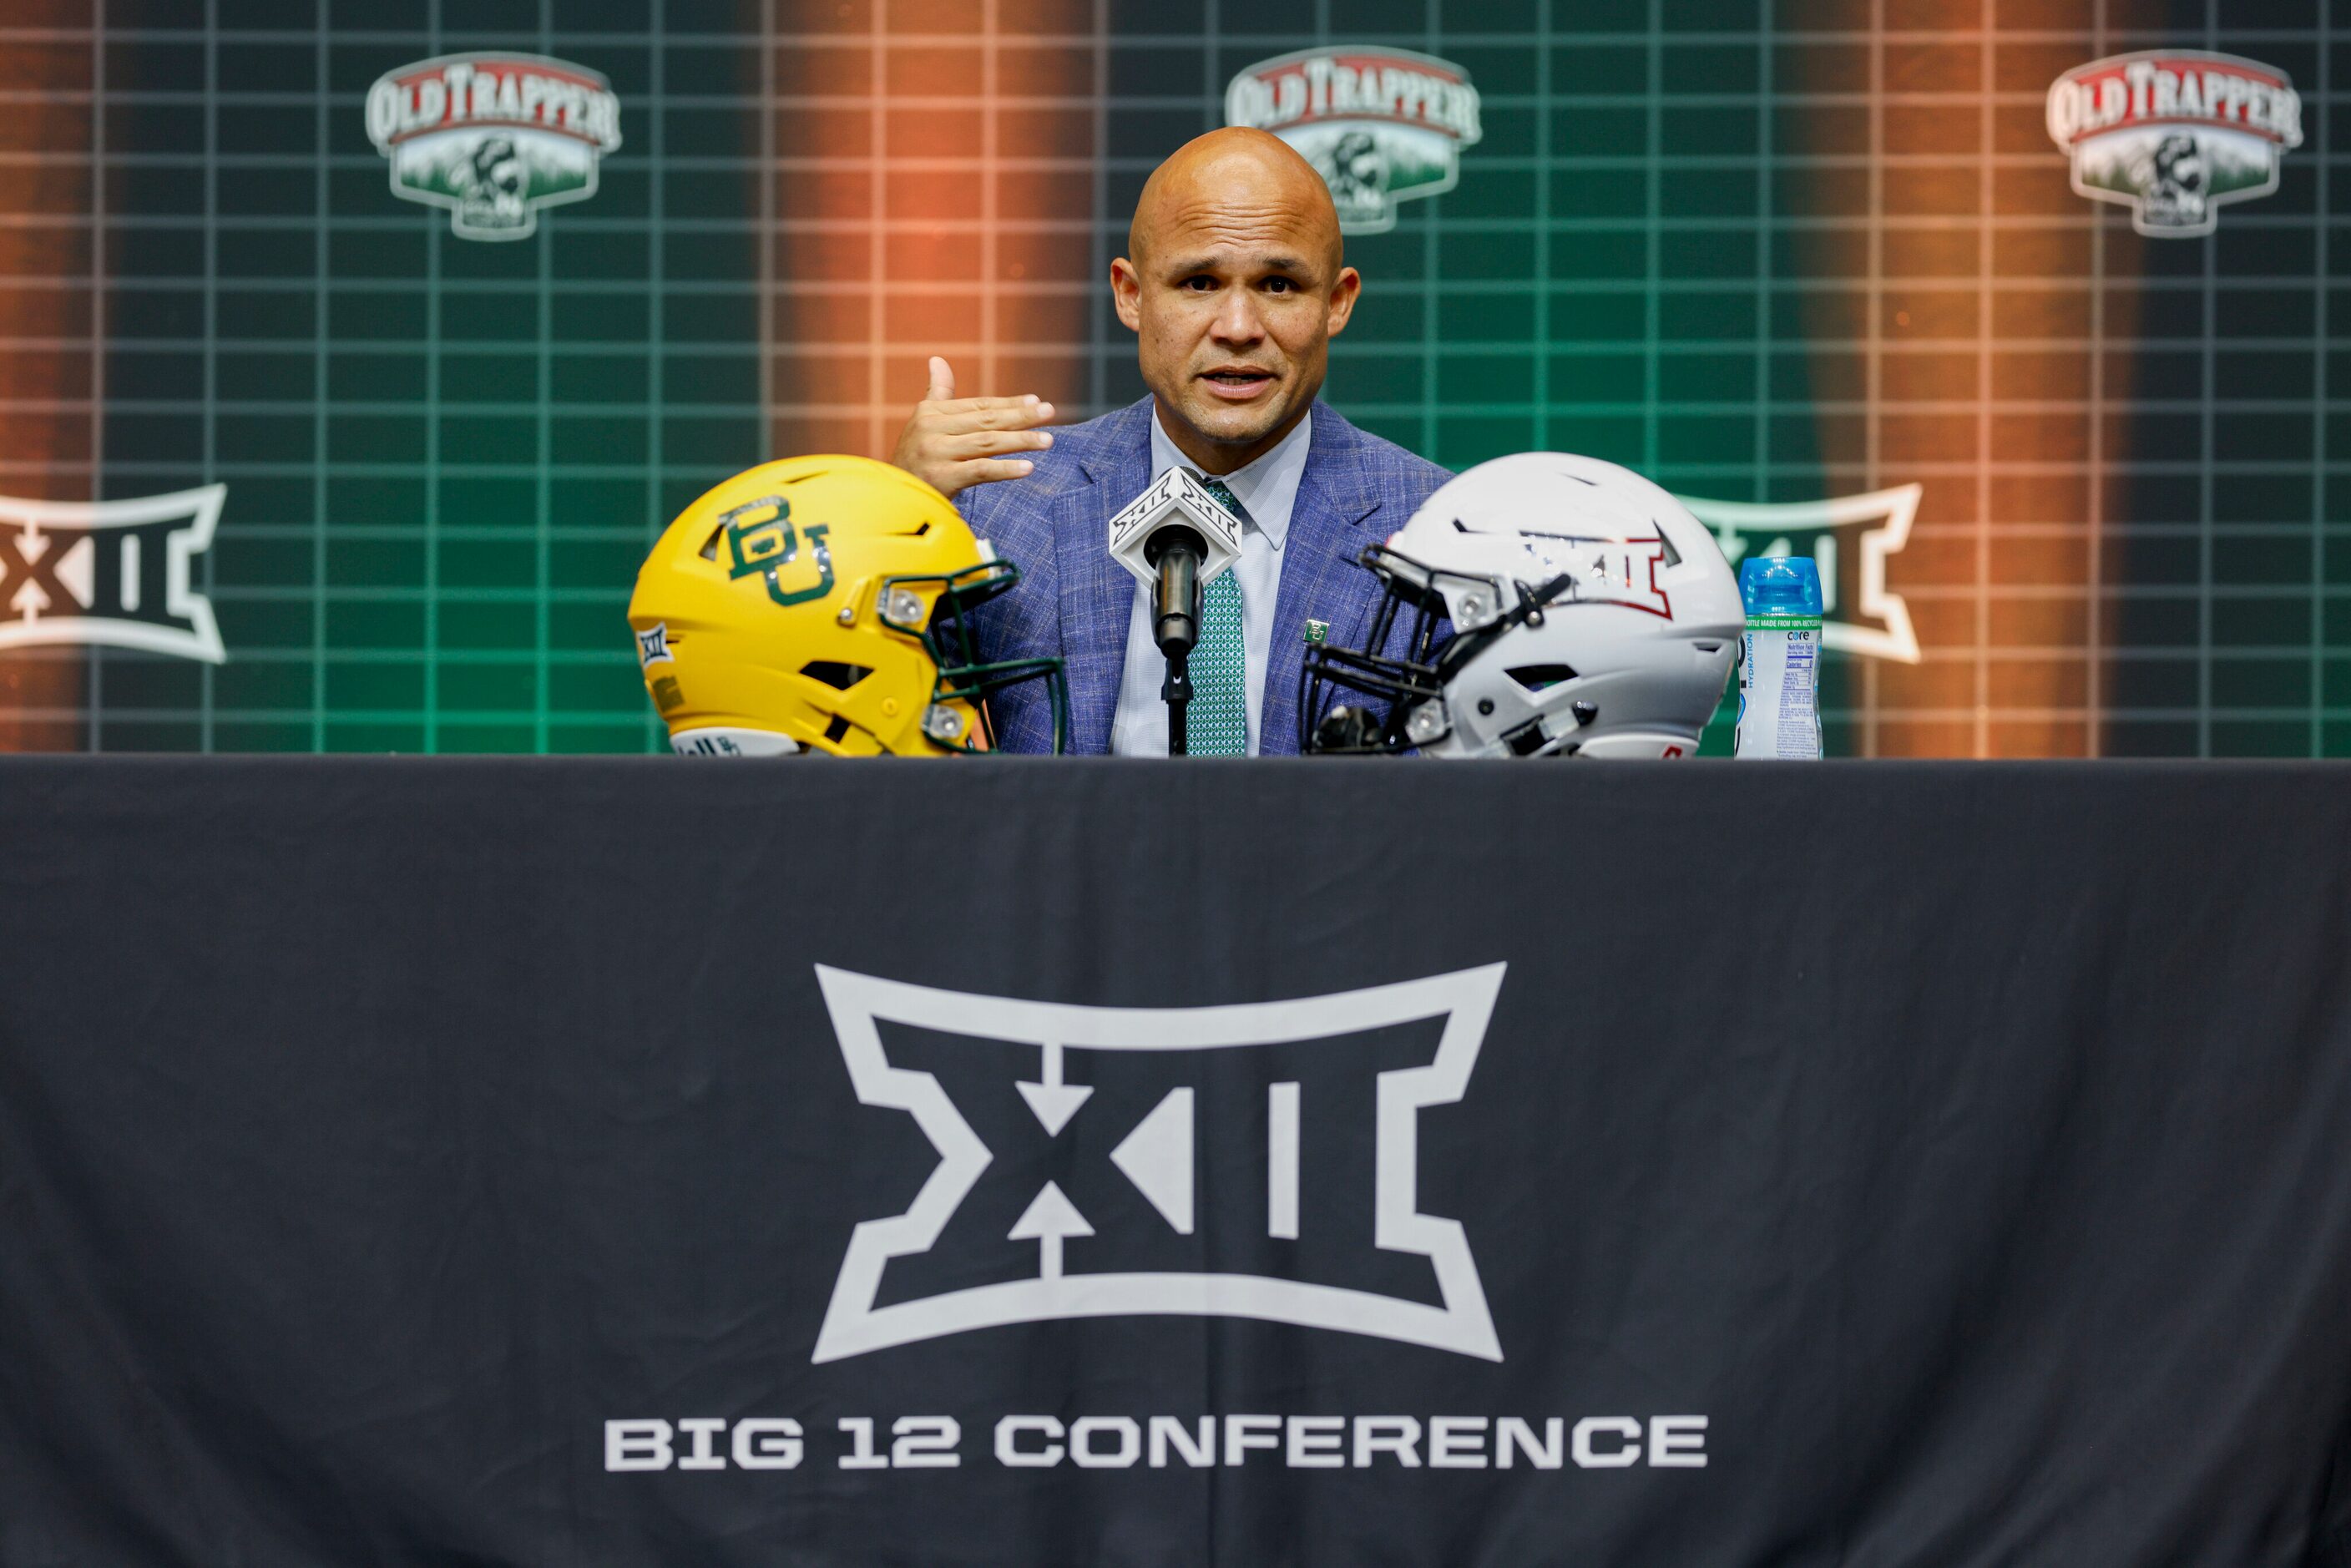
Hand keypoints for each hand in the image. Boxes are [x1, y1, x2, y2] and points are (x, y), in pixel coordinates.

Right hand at [889, 357, 1055, 499]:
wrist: (891, 499)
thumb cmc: (914, 458)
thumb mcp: (923, 423)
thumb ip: (937, 393)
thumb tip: (937, 360)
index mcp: (931, 412)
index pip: (979, 405)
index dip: (1009, 403)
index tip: (1036, 401)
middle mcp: (932, 428)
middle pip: (986, 420)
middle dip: (1021, 416)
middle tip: (1049, 412)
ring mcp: (936, 453)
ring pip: (987, 443)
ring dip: (1020, 440)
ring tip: (1048, 441)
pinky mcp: (941, 478)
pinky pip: (981, 470)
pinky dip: (1006, 468)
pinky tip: (1028, 467)